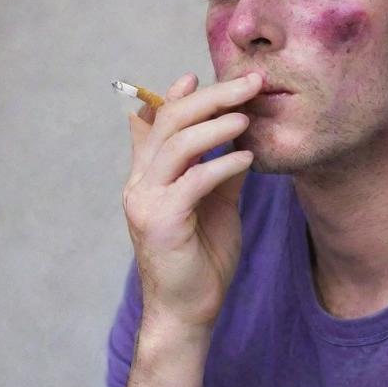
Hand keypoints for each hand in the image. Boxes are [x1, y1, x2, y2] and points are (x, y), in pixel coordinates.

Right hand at [123, 71, 262, 331]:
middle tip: (248, 82)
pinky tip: (248, 160)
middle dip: (211, 97)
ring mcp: (145, 201)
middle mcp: (139, 184)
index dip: (176, 96)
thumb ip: (218, 171)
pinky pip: (193, 181)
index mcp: (147, 178)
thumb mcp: (215, 206)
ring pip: (177, 144)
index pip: (156, 123)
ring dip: (216, 124)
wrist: (188, 311)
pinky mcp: (160, 221)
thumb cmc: (202, 260)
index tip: (202, 75)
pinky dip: (222, 164)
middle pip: (169, 122)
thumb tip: (237, 139)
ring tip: (247, 115)